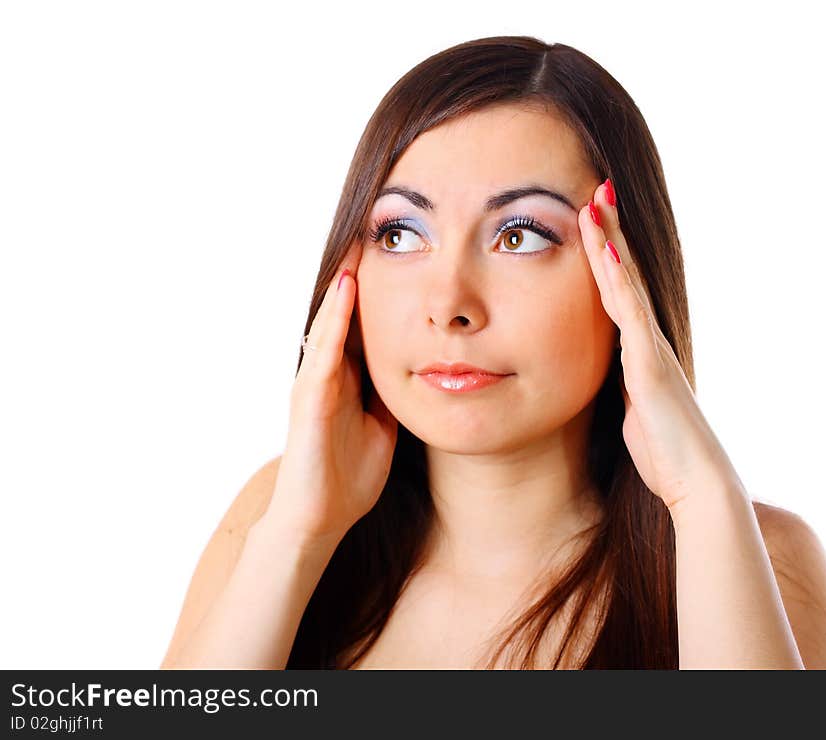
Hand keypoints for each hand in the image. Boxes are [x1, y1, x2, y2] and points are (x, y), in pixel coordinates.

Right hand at [263, 241, 398, 544]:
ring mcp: (316, 380)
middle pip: (348, 310)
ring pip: (332, 318)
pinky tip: (346, 287)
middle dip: (363, 270)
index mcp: (350, 377)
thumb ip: (395, 395)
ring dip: (345, 279)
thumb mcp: (386, 426)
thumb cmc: (350, 474)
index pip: (369, 321)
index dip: (385, 288)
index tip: (407, 252)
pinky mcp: (310, 397)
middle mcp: (330, 370)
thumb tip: (428, 372)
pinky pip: (324, 349)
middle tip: (382, 224)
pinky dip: (335, 317)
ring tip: (362, 237)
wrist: (319, 518)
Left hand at [577, 179, 742, 511]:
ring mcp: (649, 348)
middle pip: (622, 276)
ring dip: (610, 243)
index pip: (615, 293)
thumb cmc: (662, 452)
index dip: (604, 256)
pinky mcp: (650, 364)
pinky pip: (629, 314)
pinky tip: (603, 253)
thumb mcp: (631, 411)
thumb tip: (610, 379)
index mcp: (637, 350)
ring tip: (595, 204)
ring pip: (625, 285)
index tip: (589, 221)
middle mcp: (646, 341)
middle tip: (597, 191)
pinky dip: (616, 281)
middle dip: (609, 234)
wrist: (693, 479)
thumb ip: (621, 387)